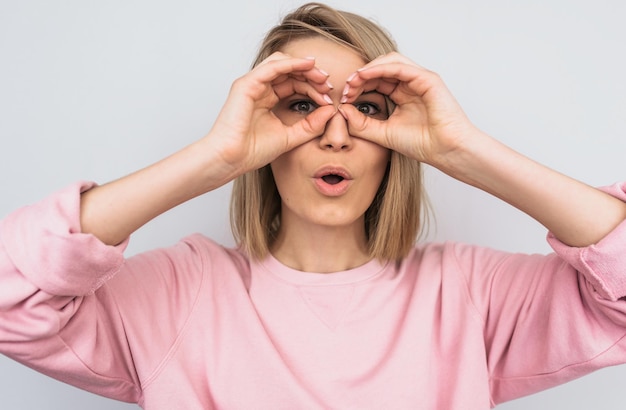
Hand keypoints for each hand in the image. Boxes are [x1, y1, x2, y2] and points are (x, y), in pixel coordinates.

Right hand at [206, 52, 336, 175]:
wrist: (231, 159)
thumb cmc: (252, 151)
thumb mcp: (291, 136)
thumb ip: (311, 125)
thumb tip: (330, 110)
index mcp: (267, 99)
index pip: (294, 84)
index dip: (313, 88)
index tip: (329, 99)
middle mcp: (259, 88)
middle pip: (290, 71)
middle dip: (312, 75)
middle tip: (328, 84)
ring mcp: (252, 84)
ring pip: (282, 63)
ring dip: (304, 67)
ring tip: (321, 77)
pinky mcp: (246, 84)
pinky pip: (272, 67)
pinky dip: (292, 63)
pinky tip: (308, 66)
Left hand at [338, 52, 478, 166]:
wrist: (446, 151)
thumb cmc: (422, 144)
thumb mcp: (382, 134)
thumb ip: (362, 124)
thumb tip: (342, 111)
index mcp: (402, 95)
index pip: (376, 81)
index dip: (357, 86)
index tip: (343, 99)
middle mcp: (411, 84)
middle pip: (380, 69)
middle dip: (360, 77)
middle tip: (345, 89)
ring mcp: (420, 79)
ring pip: (389, 61)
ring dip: (368, 69)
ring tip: (353, 81)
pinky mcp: (427, 78)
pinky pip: (400, 66)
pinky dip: (380, 68)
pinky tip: (365, 76)